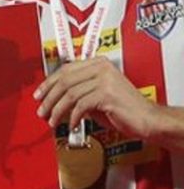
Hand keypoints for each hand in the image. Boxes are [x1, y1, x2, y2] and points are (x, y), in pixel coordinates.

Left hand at [34, 56, 158, 139]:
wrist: (148, 120)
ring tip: (53, 121)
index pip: (66, 70)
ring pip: (70, 94)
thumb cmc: (124, 110)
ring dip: (57, 110)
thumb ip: (79, 93)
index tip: (39, 95)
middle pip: (64, 80)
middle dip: (49, 98)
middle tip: (41, 110)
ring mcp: (105, 79)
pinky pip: (81, 105)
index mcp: (98, 63)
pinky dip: (73, 117)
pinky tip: (73, 125)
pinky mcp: (107, 94)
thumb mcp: (97, 96)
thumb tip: (54, 99)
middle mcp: (101, 68)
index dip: (49, 83)